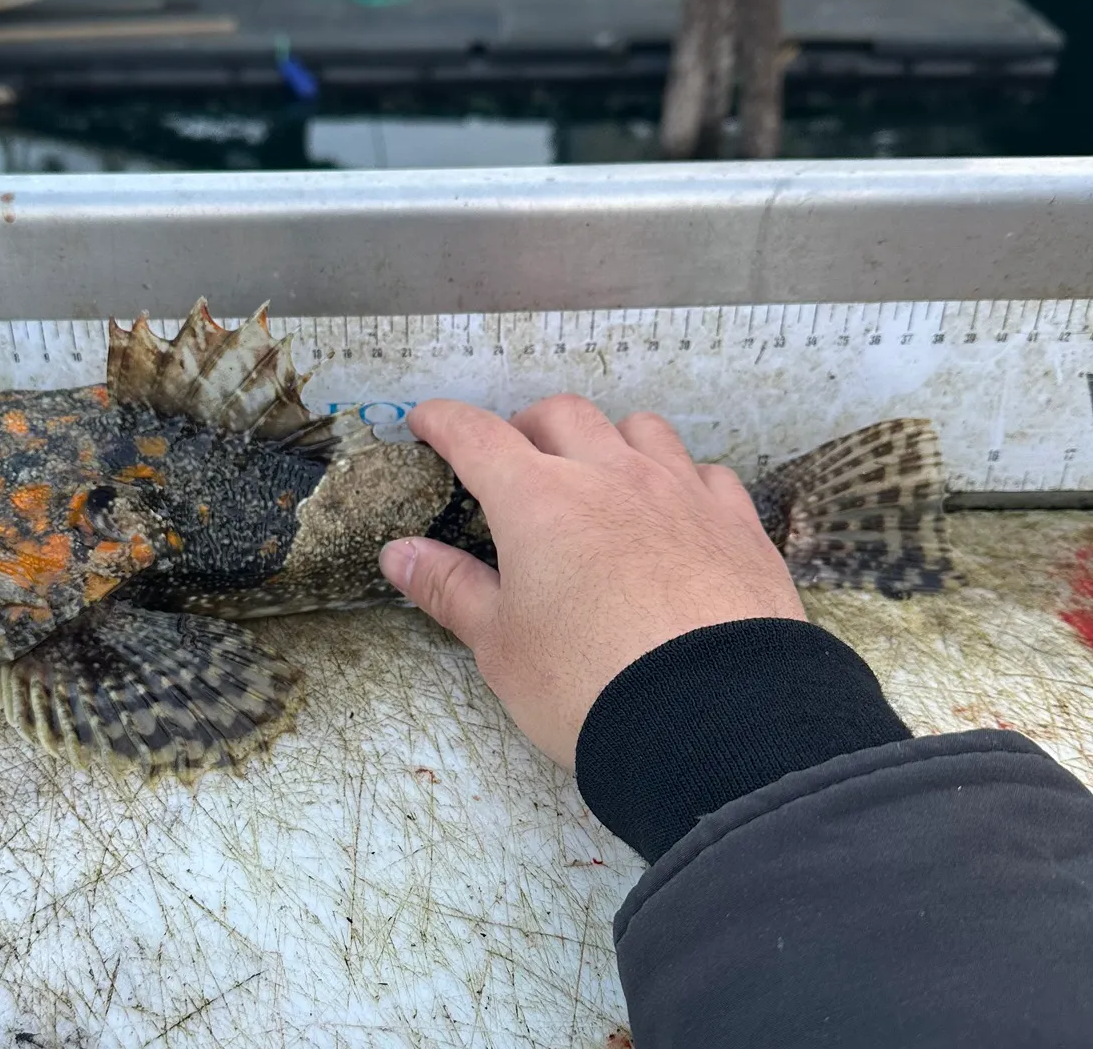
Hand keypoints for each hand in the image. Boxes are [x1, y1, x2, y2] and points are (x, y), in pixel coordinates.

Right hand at [379, 396, 806, 769]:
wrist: (716, 718)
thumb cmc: (588, 685)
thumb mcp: (501, 646)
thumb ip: (450, 588)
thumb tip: (397, 552)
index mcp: (539, 499)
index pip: (479, 437)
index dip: (446, 422)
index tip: (427, 420)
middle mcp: (610, 476)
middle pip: (562, 415)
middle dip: (528, 426)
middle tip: (514, 460)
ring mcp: (680, 492)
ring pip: (640, 429)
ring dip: (609, 440)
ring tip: (599, 476)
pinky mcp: (737, 522)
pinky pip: (705, 473)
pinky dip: (679, 479)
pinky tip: (675, 514)